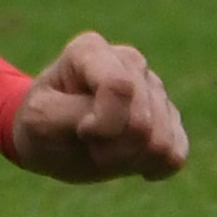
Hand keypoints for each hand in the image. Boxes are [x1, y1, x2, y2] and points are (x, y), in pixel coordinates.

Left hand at [5, 30, 188, 183]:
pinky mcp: (171, 116)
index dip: (103, 124)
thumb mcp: (40, 120)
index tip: (81, 131)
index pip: (119, 86)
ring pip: (160, 141)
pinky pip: (175, 154)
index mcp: (90, 50)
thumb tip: (132, 122)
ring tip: (102, 150)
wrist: (48, 139)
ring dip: (128, 159)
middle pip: (142, 121)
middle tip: (87, 144)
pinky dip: (150, 166)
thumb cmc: (40, 123)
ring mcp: (154, 88)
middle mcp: (129, 61)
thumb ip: (79, 114)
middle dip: (112, 148)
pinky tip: (128, 160)